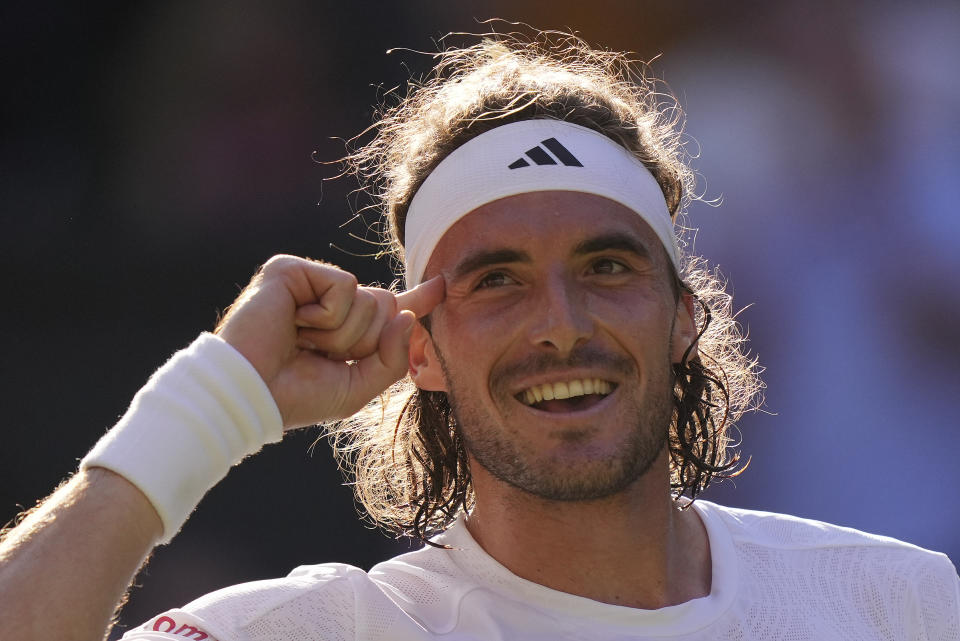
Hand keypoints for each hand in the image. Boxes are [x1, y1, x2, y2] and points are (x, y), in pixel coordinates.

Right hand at [215, 255, 443, 427]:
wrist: (252, 394)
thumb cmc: (297, 395)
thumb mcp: (358, 387)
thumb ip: (392, 358)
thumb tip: (409, 316)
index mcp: (343, 328)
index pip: (388, 311)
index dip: (416, 299)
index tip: (441, 285)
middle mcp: (328, 301)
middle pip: (387, 305)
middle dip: (364, 340)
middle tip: (322, 354)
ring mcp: (310, 282)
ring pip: (369, 298)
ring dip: (343, 333)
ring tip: (304, 343)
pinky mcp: (292, 270)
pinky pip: (345, 286)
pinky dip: (328, 316)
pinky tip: (297, 324)